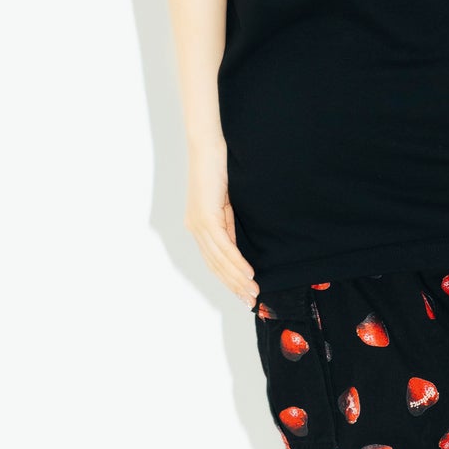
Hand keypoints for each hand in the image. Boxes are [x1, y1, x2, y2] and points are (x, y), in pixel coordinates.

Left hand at [185, 136, 258, 307]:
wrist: (210, 146)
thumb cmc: (220, 168)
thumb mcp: (228, 203)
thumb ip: (229, 224)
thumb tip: (238, 247)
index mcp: (199, 226)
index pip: (214, 260)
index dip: (229, 279)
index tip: (244, 294)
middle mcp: (194, 228)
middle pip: (215, 266)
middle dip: (234, 286)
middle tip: (251, 302)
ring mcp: (198, 224)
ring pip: (219, 260)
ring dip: (238, 279)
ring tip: (253, 293)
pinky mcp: (205, 217)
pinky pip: (223, 246)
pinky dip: (236, 262)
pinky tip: (248, 273)